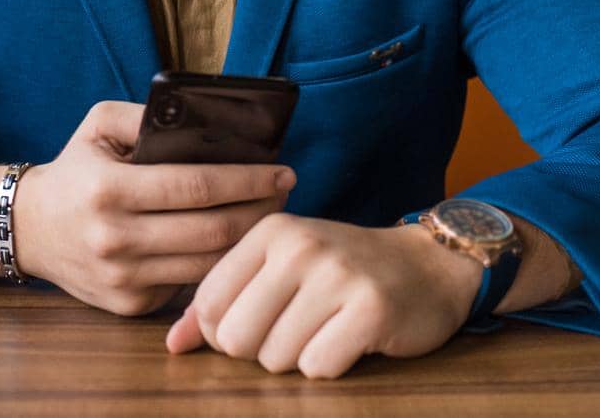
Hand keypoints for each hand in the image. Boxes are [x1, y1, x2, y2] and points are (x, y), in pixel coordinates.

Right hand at [11, 101, 295, 316]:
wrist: (29, 229)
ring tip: (270, 214)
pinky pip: (189, 286)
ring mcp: (123, 279)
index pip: (196, 187)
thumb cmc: (75, 170)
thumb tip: (202, 118)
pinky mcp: (130, 306)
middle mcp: (115, 239)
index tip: (282, 169)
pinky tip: (237, 243)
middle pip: (212, 231)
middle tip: (286, 190)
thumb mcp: (98, 125)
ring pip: (208, 265)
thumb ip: (144, 115)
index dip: (247, 180)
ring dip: (249, 241)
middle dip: (260, 210)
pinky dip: (220, 266)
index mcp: (109, 190)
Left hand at [164, 214, 485, 378]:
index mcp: (269, 231)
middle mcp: (300, 246)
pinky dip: (329, 366)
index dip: (223, 332)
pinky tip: (347, 341)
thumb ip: (222, 302)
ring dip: (296, 360)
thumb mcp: (278, 270)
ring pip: (276, 358)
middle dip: (259, 351)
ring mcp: (338, 276)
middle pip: (237, 338)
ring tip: (322, 332)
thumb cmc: (339, 271)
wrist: (425, 266)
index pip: (209, 304)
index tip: (256, 322)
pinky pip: (318, 368)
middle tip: (292, 331)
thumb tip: (174, 344)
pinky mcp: (371, 310)